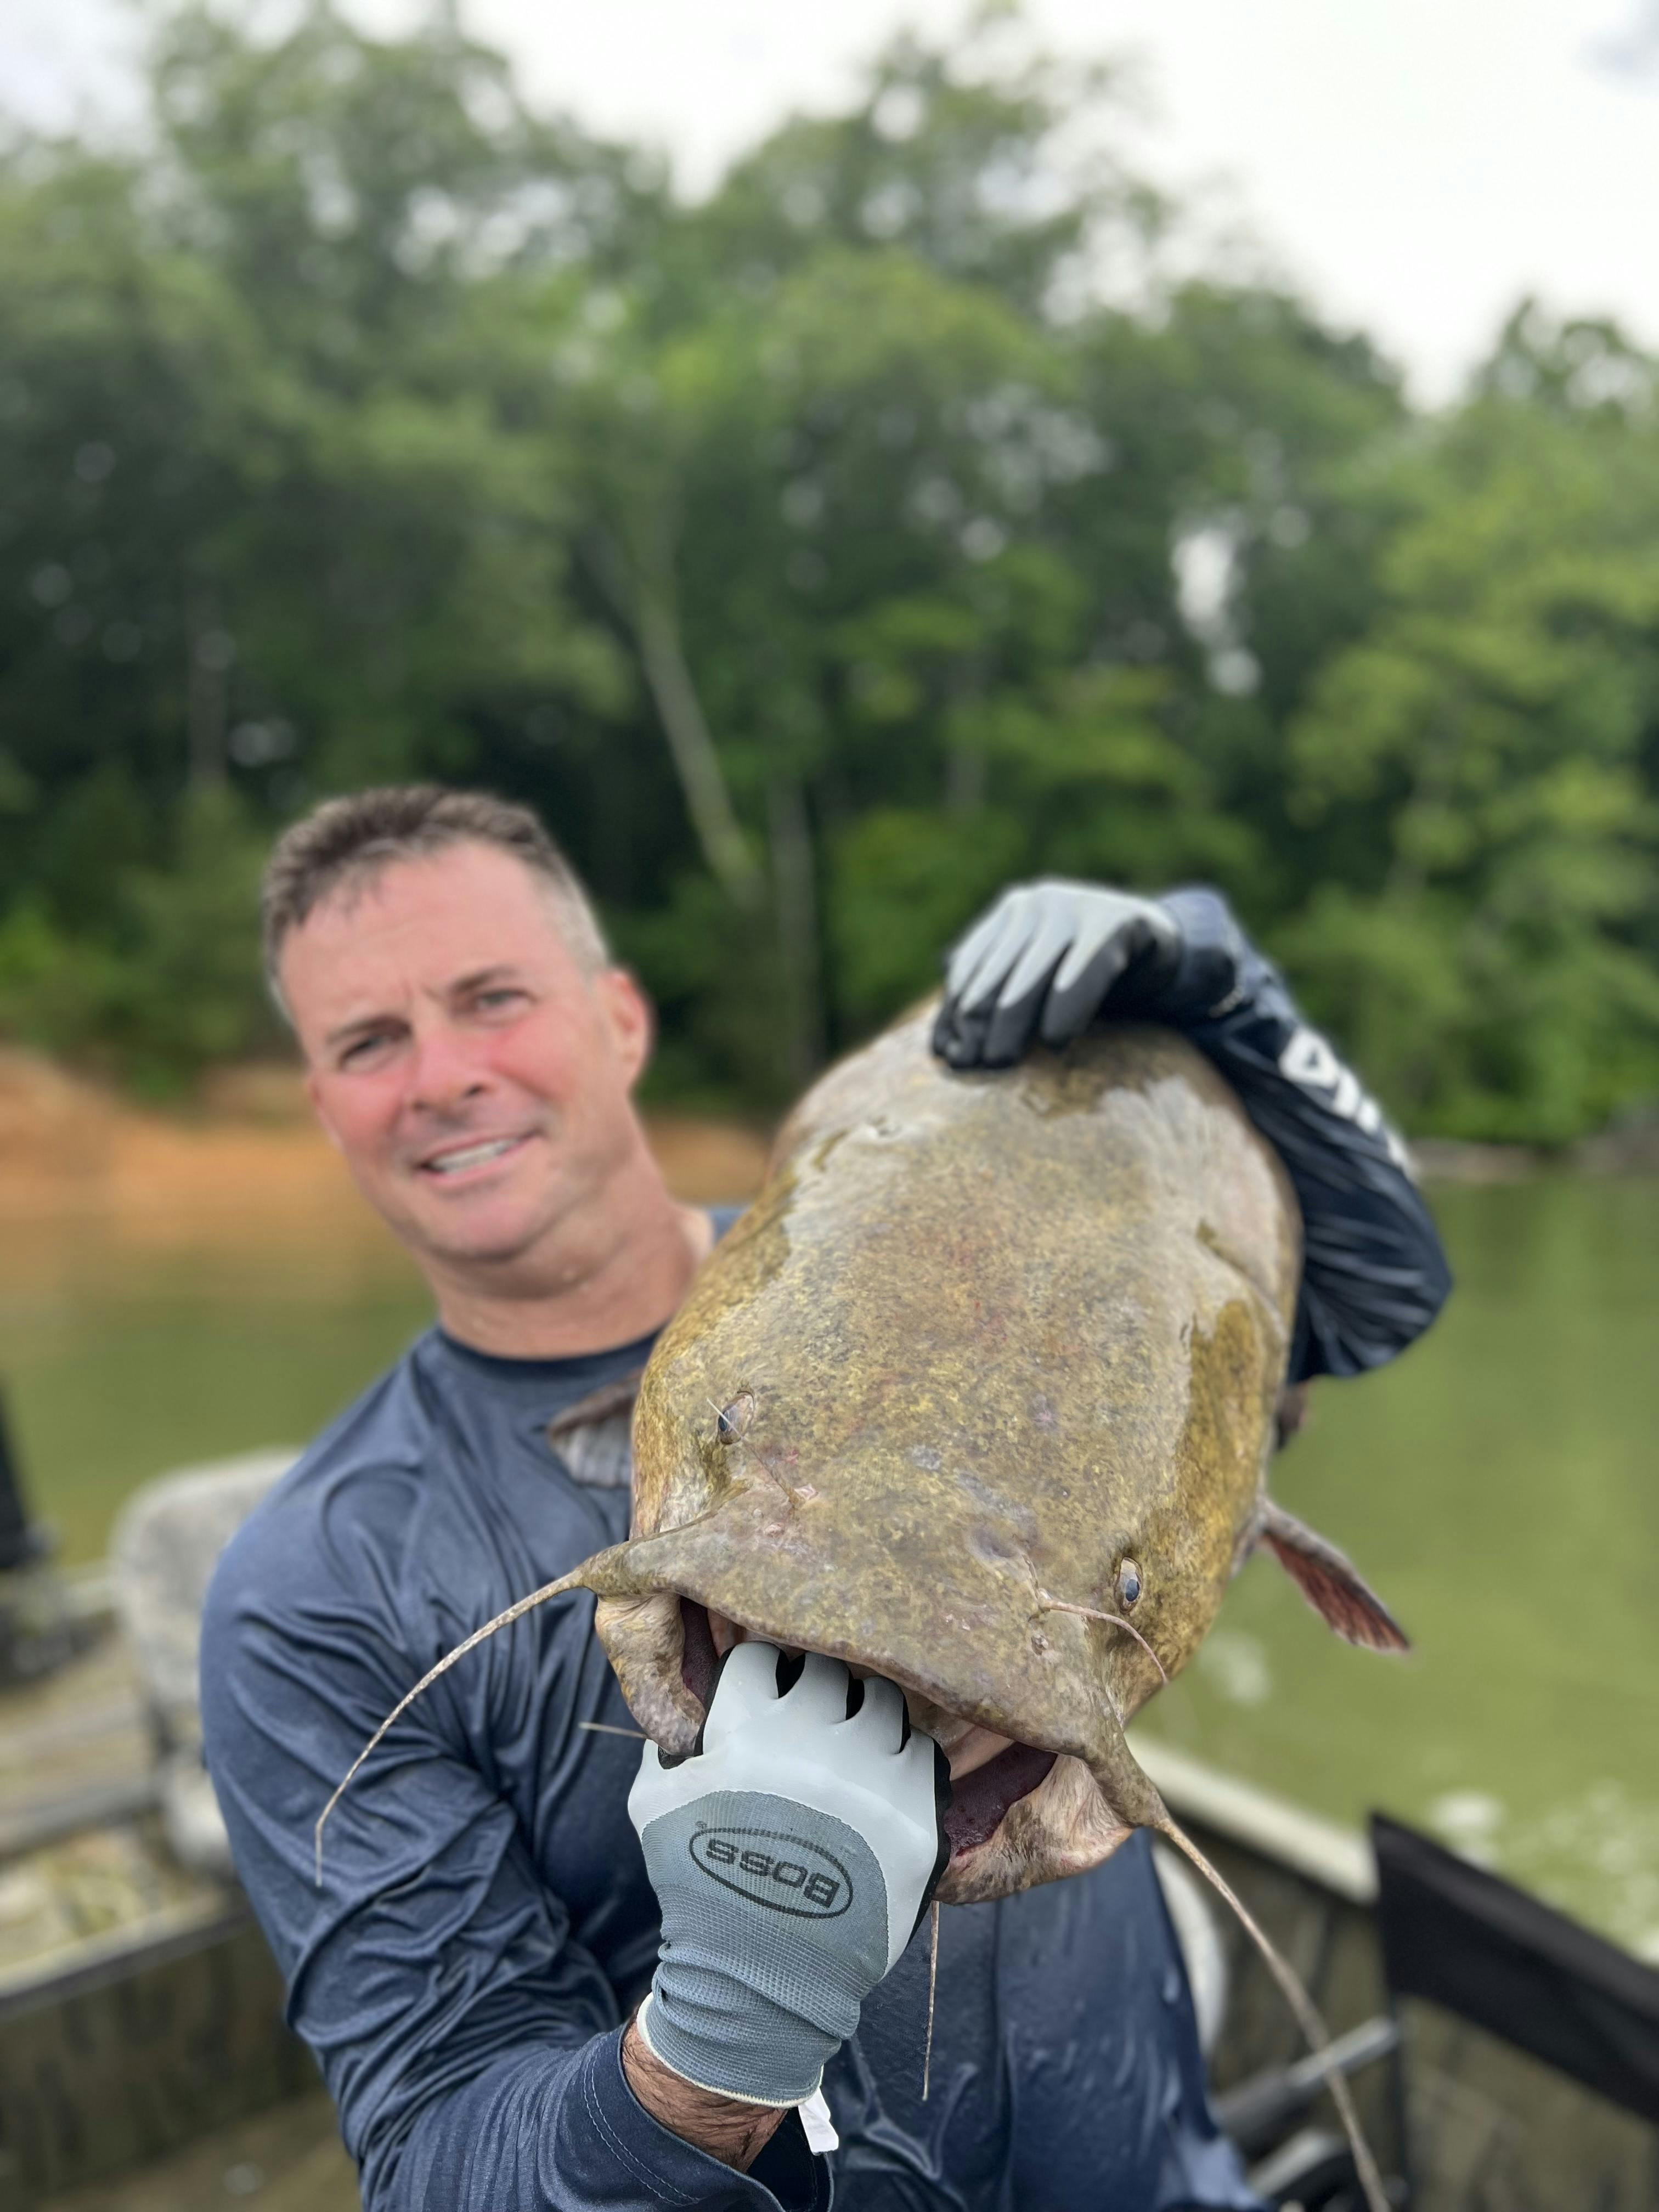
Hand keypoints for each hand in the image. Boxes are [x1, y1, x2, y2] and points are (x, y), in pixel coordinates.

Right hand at [629, 1642, 947, 2108]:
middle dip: (813, 1689)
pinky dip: (900, 1760)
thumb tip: (693, 1697)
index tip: (763, 1697)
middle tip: (808, 1721)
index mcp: (749, 1732)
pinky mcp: (916, 1818)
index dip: (757, 1677)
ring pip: (883, 1701)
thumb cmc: (700, 1887)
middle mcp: (816, 1744)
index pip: (761, 1656)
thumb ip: (667, 1739)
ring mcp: (872, 1779)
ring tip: (849, 1747)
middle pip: (828, 1669)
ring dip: (862, 1716)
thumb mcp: (654, 1805)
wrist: (762, 1979)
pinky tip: (878, 1783)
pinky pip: (921, 1752)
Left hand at [932, 878, 1181, 1068]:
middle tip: (972, 1067)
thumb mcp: (1035, 980)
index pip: (968, 968)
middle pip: (995, 974)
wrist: (1157, 946)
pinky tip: (1057, 1042)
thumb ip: (992, 1000)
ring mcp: (1075, 906)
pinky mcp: (1115, 921)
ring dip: (1012, 1024)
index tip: (946, 1057)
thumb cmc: (1084, 972)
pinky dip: (1067, 1008)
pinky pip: (1083, 971)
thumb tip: (940, 1048)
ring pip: (1031, 976)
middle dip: (977, 1024)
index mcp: (1009, 913)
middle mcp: (1036, 903)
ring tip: (1000, 1062)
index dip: (953, 1014)